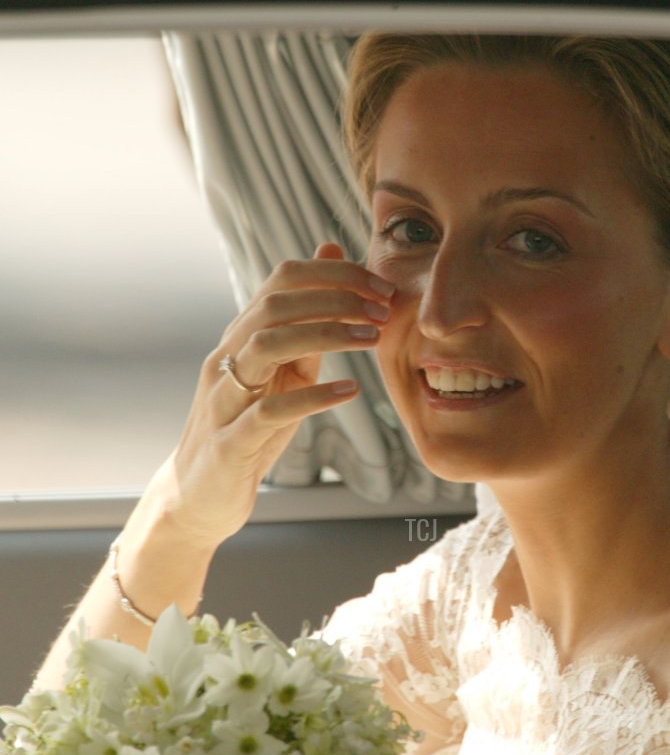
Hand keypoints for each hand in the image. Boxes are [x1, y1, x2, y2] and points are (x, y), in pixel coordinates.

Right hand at [159, 243, 393, 546]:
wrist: (199, 496)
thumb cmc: (250, 427)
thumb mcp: (286, 370)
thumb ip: (310, 322)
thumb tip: (333, 258)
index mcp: (242, 336)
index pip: (283, 278)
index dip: (335, 274)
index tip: (382, 287)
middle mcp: (227, 358)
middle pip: (275, 303)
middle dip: (335, 298)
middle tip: (384, 309)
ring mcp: (224, 399)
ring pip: (266, 346)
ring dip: (325, 334)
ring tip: (371, 338)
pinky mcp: (230, 441)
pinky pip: (269, 412)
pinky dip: (312, 397)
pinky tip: (350, 391)